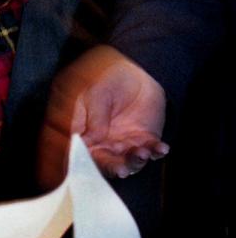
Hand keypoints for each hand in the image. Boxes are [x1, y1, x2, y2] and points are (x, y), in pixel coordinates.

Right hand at [37, 45, 168, 187]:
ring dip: (135, 161)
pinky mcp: (144, 140)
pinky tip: (161, 148)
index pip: (77, 152)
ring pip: (128, 161)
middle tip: (120, 169)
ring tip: (141, 152)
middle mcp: (102, 141)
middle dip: (112, 168)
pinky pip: (151, 151)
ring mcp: (123, 143)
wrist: (135, 66)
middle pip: (103, 162)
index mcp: (82, 130)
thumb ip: (94, 117)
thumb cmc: (106, 75)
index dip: (80, 164)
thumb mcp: (95, 91)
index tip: (87, 170)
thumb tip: (88, 141)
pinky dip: (156, 152)